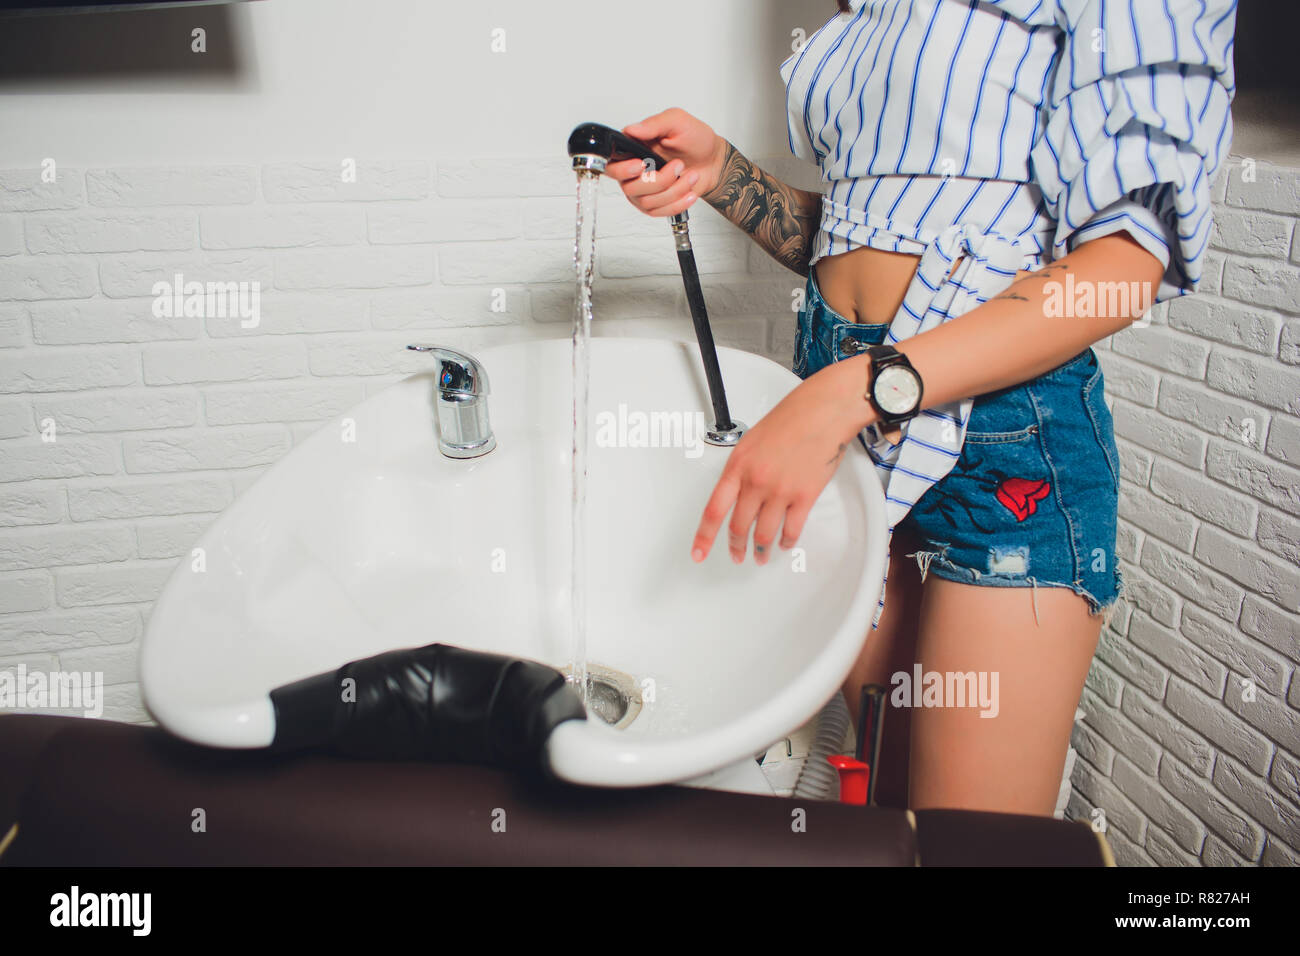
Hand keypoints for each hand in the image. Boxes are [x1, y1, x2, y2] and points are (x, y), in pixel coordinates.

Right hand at [607, 108, 728, 217]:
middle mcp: (633, 171)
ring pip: (647, 201)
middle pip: (629, 187)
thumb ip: (654, 124)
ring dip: (674, 190)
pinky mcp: (654, 204)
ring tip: (690, 175)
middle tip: (678, 166)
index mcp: (632, 148)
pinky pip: (658, 211)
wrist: (712, 160)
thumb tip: (632, 129)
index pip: (611, 164)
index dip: (623, 169)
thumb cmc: (694, 139)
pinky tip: (689, 191)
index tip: (641, 165)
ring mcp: (642, 190)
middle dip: (658, 180)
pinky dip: (678, 202)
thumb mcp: (677, 122)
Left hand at [692, 356, 875, 564]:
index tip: (698, 552)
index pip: (714, 510)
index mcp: (738, 466)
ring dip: (761, 550)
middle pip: (739, 527)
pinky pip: (791, 529)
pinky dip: (786, 541)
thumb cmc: (791, 418)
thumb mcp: (752, 440)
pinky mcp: (804, 496)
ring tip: (761, 555)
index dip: (704, 536)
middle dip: (736, 547)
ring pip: (764, 534)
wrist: (823, 411)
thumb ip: (742, 468)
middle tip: (737, 555)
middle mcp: (756, 481)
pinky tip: (784, 543)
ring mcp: (780, 491)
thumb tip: (739, 491)